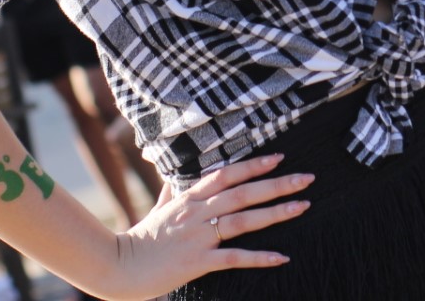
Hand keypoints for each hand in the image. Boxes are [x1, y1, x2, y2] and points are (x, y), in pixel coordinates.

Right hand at [103, 155, 313, 298]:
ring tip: (303, 206)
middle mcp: (197, 212)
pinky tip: (281, 256)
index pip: (226, 174)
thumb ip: (172, 189)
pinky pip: (234, 258)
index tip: (279, 158)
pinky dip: (259, 257)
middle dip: (276, 184)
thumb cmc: (142, 237)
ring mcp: (198, 236)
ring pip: (243, 220)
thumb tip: (174, 173)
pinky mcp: (198, 261)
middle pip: (242, 193)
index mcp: (190, 198)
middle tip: (306, 178)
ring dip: (276, 213)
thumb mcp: (158, 207)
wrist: (118, 266)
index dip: (253, 165)